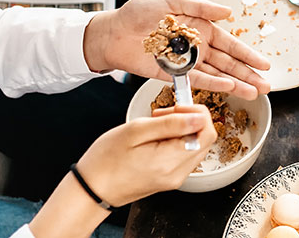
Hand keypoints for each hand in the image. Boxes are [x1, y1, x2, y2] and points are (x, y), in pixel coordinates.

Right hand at [76, 105, 216, 206]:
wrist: (91, 190)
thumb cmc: (105, 162)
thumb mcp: (135, 132)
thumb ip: (170, 123)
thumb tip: (198, 117)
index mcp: (171, 162)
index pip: (207, 132)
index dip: (197, 113)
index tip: (177, 107)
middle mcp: (178, 174)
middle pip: (204, 138)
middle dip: (188, 120)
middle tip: (162, 116)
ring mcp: (176, 178)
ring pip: (195, 145)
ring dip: (181, 130)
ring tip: (155, 127)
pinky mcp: (171, 179)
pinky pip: (184, 155)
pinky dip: (175, 141)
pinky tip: (155, 139)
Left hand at [83, 0, 270, 99]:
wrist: (112, 32)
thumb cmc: (138, 13)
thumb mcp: (172, 1)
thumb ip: (200, 7)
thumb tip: (227, 11)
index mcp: (201, 29)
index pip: (231, 44)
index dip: (248, 55)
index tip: (265, 64)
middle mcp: (197, 48)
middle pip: (228, 64)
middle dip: (248, 75)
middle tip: (266, 85)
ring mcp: (186, 63)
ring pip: (217, 75)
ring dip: (236, 84)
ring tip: (254, 92)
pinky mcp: (172, 74)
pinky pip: (196, 80)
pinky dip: (213, 84)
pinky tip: (229, 88)